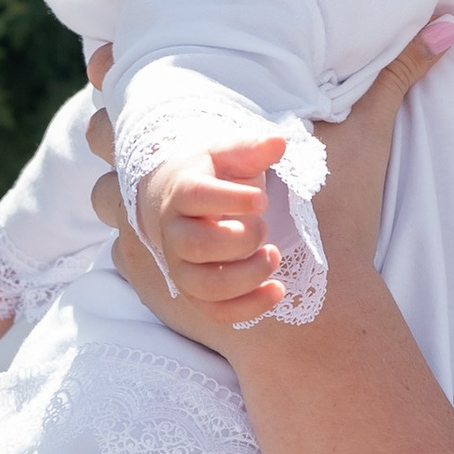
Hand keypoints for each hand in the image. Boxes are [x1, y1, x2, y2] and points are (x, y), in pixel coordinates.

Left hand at [94, 12, 453, 351]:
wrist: (312, 314)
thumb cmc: (332, 218)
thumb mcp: (364, 137)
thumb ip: (399, 73)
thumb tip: (450, 20)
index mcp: (194, 139)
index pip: (131, 90)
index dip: (110, 66)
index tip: (100, 51)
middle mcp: (155, 179)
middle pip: (99, 132)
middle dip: (104, 118)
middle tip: (114, 106)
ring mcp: (141, 231)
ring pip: (98, 193)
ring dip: (110, 180)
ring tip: (123, 168)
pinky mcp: (144, 275)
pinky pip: (115, 246)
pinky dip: (125, 234)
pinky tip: (140, 225)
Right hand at [132, 134, 287, 320]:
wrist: (183, 202)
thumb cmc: (215, 176)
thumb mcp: (229, 155)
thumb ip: (251, 148)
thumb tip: (279, 142)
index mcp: (182, 192)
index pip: (196, 196)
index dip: (229, 199)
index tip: (263, 200)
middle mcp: (175, 233)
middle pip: (198, 245)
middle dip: (241, 239)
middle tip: (263, 227)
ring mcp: (182, 266)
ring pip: (204, 285)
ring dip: (247, 277)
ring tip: (273, 257)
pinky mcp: (196, 293)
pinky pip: (215, 312)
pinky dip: (249, 308)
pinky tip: (277, 290)